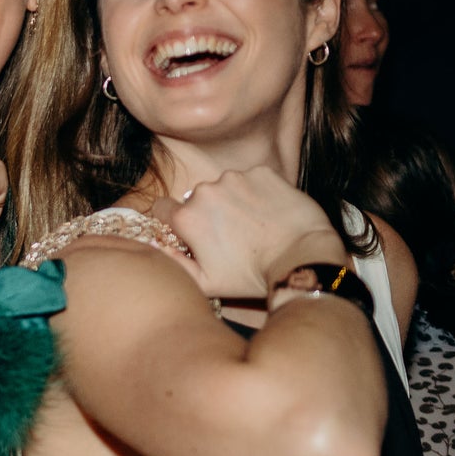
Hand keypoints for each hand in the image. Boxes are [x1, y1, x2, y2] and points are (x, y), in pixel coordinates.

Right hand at [149, 166, 345, 300]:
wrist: (301, 258)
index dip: (173, 222)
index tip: (189, 233)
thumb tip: (152, 246)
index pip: (162, 208)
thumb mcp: (205, 283)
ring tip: (252, 225)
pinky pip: (251, 179)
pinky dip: (257, 192)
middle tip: (229, 236)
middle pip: (195, 198)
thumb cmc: (251, 276)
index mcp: (187, 217)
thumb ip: (171, 263)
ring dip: (232, 201)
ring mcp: (236, 178)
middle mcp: (205, 191)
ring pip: (224, 187)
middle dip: (206, 213)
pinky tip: (268, 213)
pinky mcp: (263, 172)